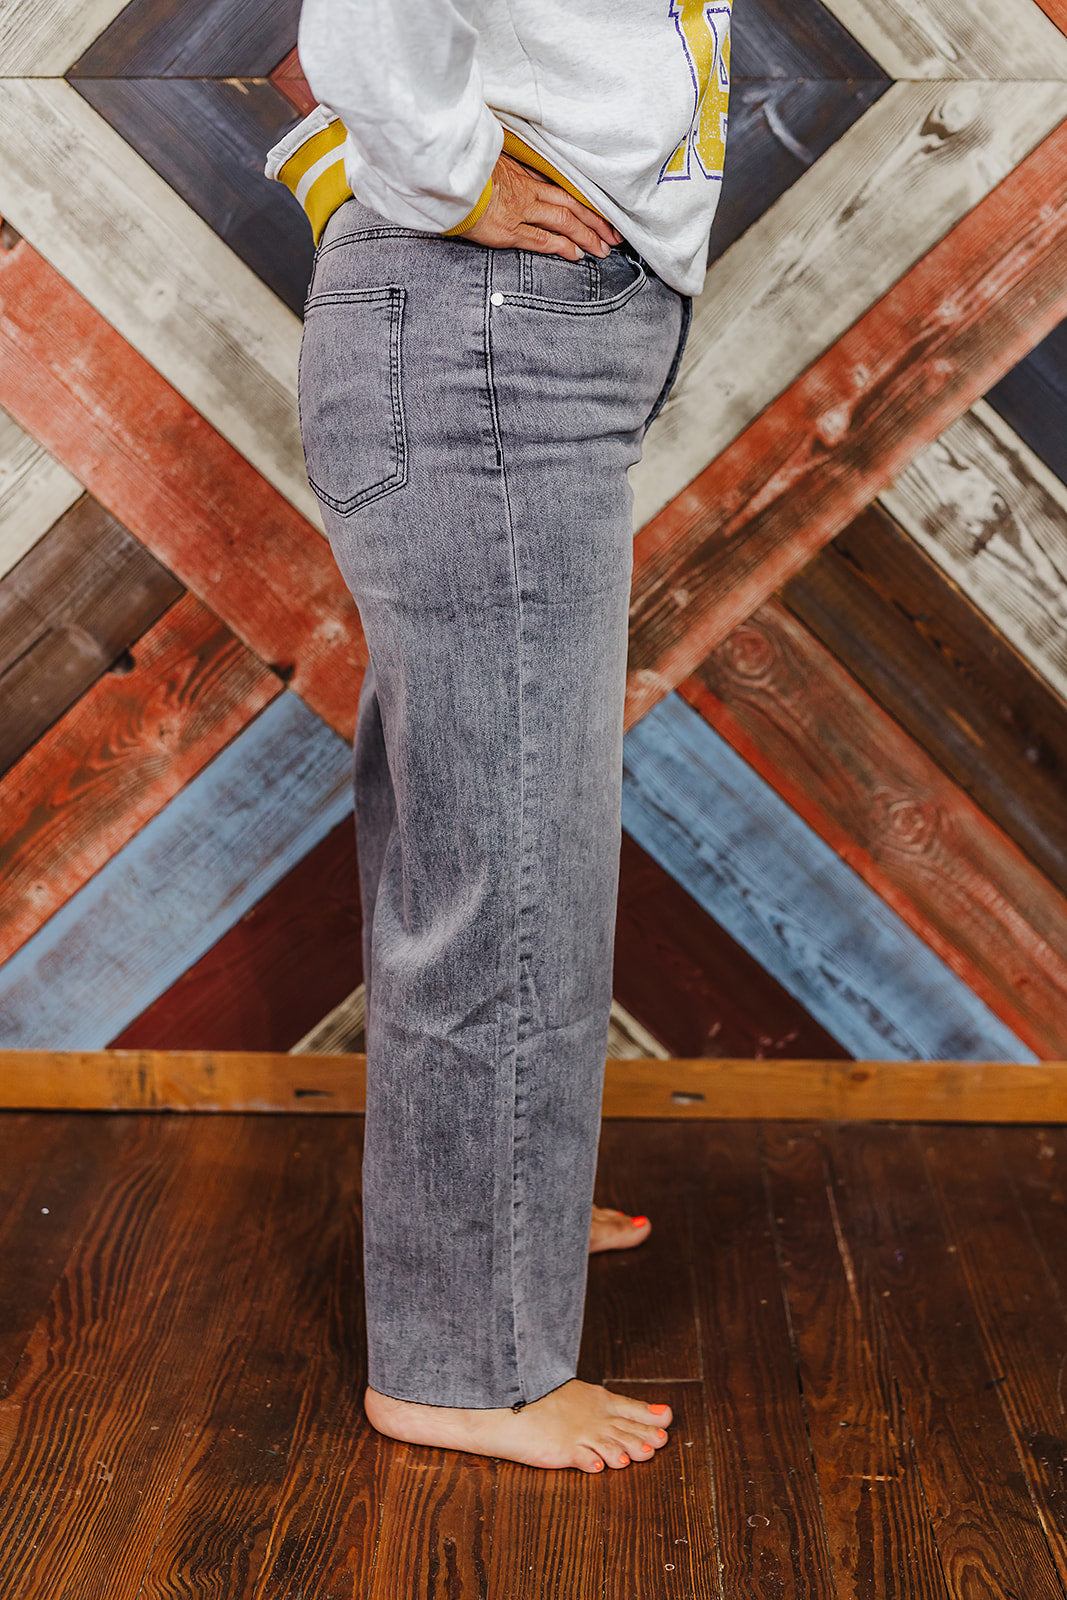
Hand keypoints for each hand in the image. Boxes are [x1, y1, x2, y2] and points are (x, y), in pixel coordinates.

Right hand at [462, 151, 621, 260]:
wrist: (445, 177)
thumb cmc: (464, 169)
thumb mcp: (491, 160)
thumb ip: (510, 168)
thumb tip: (522, 172)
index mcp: (523, 173)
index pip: (564, 188)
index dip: (586, 201)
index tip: (604, 211)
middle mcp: (527, 191)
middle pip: (571, 205)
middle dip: (596, 221)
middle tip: (615, 235)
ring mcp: (519, 211)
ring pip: (563, 222)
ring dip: (586, 236)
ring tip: (602, 249)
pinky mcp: (507, 230)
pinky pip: (541, 239)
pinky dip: (561, 247)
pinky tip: (576, 255)